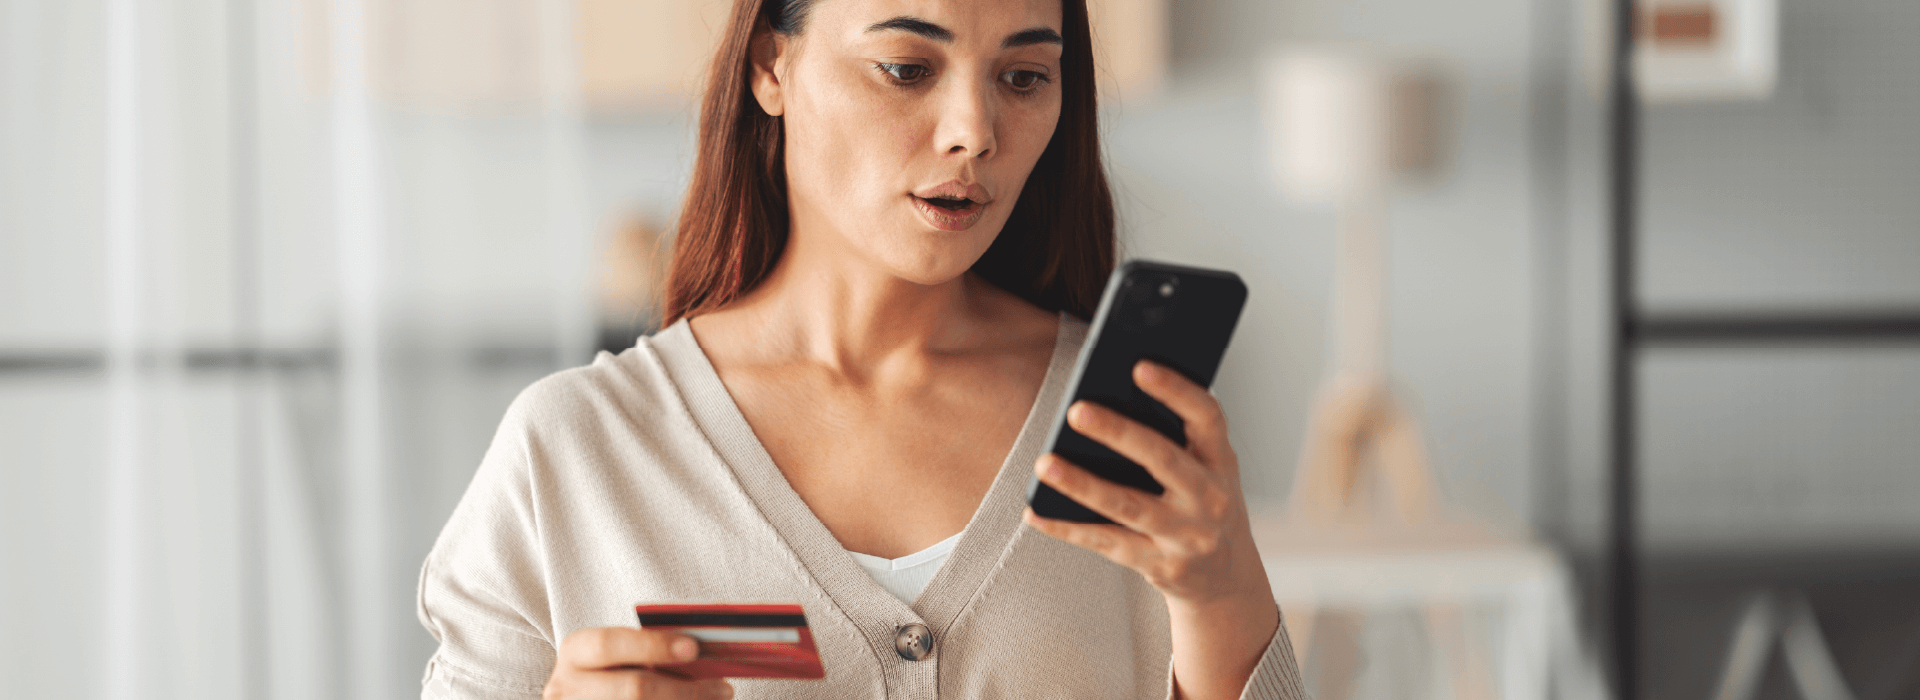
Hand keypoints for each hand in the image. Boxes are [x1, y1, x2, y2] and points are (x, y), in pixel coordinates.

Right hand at [544, 627, 733, 699]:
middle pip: (633, 689)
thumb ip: (650, 650)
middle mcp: (567, 688)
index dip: (652, 645)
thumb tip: (702, 651)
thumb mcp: (619, 655)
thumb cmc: (612, 672)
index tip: (694, 648)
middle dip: (685, 690)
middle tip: (724, 688)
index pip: (610, 645)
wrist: (588, 697)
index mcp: (576, 652)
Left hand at [1023, 360, 1277, 699]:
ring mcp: (1186, 537)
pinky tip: (1036, 511)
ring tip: (1045, 464)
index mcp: (1222, 462)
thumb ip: (1173, 438)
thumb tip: (1105, 399)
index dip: (1176, 391)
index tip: (1139, 367)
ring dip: (1083, 485)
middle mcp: (1210, 498)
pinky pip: (1107, 543)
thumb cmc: (1203, 505)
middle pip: (1162, 460)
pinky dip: (1068, 528)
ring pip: (1128, 506)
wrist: (1226, 579)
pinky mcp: (1161, 566)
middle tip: (1077, 411)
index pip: (1206, 417)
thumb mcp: (1208, 470)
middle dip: (1119, 433)